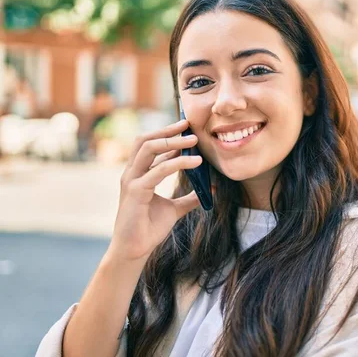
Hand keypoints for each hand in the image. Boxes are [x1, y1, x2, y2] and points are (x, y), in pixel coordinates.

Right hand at [108, 119, 201, 261]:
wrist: (135, 250)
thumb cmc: (149, 228)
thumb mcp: (174, 209)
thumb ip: (189, 197)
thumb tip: (209, 189)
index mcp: (138, 173)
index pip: (150, 145)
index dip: (168, 134)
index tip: (187, 127)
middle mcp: (132, 173)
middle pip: (146, 140)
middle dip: (168, 130)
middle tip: (188, 124)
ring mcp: (131, 180)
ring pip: (150, 149)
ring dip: (173, 141)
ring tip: (194, 140)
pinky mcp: (136, 191)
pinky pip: (158, 170)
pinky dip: (178, 163)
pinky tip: (196, 163)